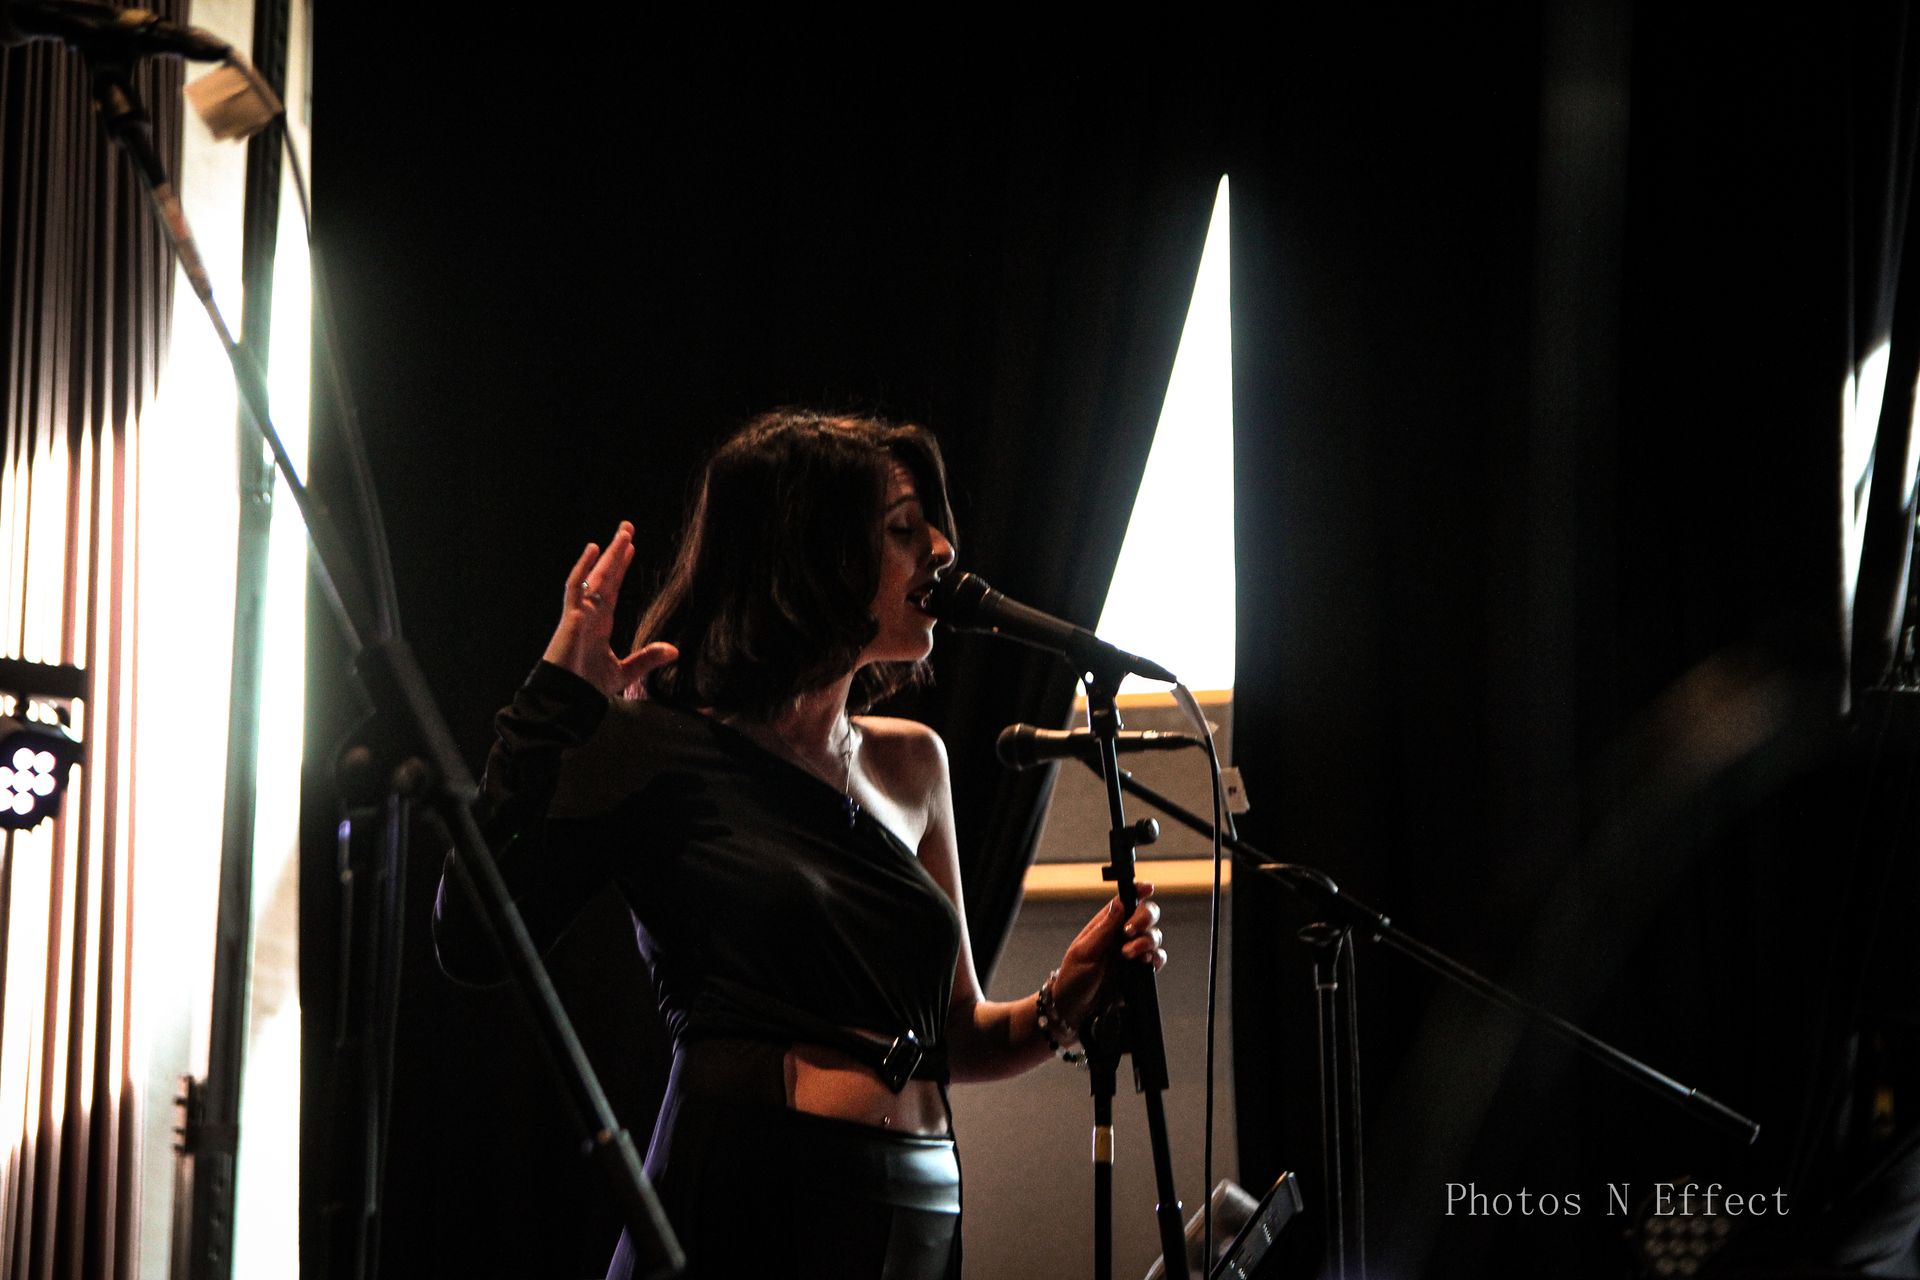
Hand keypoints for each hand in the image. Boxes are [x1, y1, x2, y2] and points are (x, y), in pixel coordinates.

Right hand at [541, 522, 678, 696]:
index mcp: (600, 625)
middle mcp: (590, 614)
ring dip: (609, 554)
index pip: (612, 589)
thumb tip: (674, 650)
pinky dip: (583, 568)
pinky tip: (594, 549)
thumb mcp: (624, 672)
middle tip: (627, 528)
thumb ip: (647, 659)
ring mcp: (579, 613)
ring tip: (623, 533)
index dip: (621, 569)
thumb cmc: (586, 688)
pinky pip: (575, 587)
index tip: (630, 550)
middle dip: (616, 552)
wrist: (565, 700)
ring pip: (595, 576)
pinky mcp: (570, 617)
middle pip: (605, 576)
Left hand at [1050, 881, 1164, 1033]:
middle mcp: (1121, 935)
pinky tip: (1145, 963)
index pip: (1125, 900)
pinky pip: (1158, 958)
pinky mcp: (1139, 971)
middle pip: (1146, 914)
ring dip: (1146, 941)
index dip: (1139, 891)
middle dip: (1144, 918)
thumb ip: (1104, 928)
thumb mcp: (1084, 951)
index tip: (1148, 889)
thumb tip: (1119, 903)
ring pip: (1154, 935)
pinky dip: (1157, 957)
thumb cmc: (1073, 978)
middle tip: (1130, 932)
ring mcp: (1132, 952)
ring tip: (1129, 954)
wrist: (1074, 1009)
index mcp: (1105, 924)